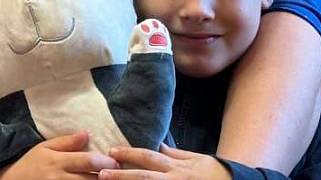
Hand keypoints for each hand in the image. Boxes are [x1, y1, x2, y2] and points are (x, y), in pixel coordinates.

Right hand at [0, 131, 118, 179]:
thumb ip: (66, 142)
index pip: (88, 161)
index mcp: (58, 161)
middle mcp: (60, 178)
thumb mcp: (44, 148)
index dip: (106, 161)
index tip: (117, 161)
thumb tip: (87, 133)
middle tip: (122, 174)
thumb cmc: (30, 165)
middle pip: (92, 179)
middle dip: (109, 177)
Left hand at [99, 144, 230, 179]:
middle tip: (101, 173)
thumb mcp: (199, 161)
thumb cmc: (219, 174)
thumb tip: (158, 145)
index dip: (129, 153)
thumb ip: (177, 154)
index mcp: (179, 167)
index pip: (149, 158)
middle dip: (122, 175)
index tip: (112, 151)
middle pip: (144, 177)